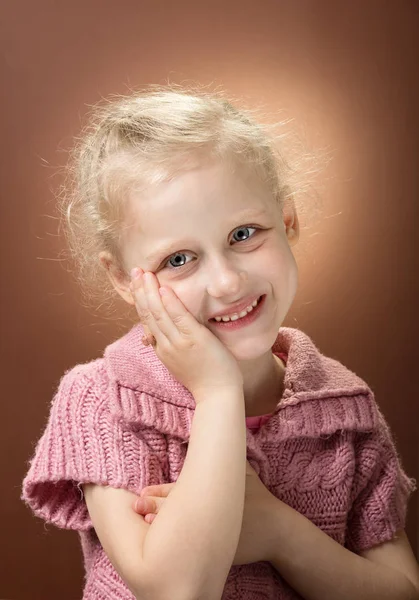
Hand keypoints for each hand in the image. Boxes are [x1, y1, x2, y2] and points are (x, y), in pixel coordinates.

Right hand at [129, 268, 242, 398]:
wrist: (216, 395)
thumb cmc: (204, 378)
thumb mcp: (179, 362)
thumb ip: (169, 346)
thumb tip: (155, 335)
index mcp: (161, 349)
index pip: (146, 320)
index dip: (140, 300)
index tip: (137, 284)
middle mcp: (166, 345)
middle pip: (148, 314)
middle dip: (140, 291)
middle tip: (135, 271)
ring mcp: (179, 343)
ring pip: (159, 313)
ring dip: (150, 292)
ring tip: (144, 274)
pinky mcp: (194, 340)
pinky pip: (179, 318)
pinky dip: (170, 303)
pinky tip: (163, 289)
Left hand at [133, 460, 278, 565]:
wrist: (277, 531)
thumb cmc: (259, 497)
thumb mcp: (244, 470)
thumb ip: (225, 454)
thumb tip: (211, 431)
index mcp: (211, 492)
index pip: (177, 492)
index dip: (157, 492)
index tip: (141, 492)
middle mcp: (206, 513)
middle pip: (172, 511)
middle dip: (151, 508)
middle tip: (136, 506)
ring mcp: (209, 535)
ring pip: (176, 532)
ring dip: (157, 527)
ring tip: (144, 521)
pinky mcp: (214, 553)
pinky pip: (187, 550)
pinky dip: (171, 546)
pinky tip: (159, 545)